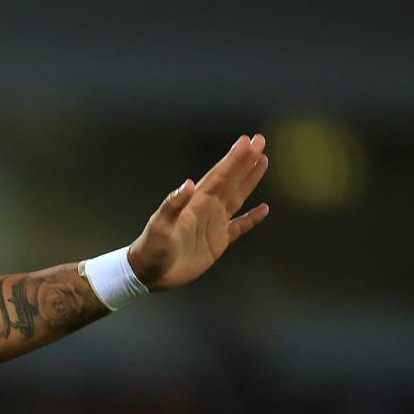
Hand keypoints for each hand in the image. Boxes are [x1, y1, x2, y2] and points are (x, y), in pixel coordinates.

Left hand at [127, 134, 270, 291]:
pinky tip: (264, 209)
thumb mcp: (159, 226)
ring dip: (250, 180)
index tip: (247, 142)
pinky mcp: (218, 241)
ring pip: (237, 197)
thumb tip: (188, 183)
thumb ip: (172, 205)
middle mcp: (207, 208)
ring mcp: (214, 223)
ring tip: (263, 161)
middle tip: (260, 141)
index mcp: (195, 202)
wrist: (150, 273)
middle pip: (231, 180)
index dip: (233, 159)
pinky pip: (240, 226)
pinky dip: (252, 218)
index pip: (219, 175)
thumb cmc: (152, 248)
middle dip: (246, 161)